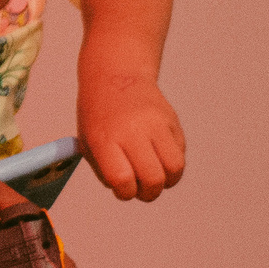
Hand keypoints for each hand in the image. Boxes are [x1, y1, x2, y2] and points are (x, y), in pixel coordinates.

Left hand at [79, 75, 184, 200]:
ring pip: (175, 168)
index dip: (125, 192)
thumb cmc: (99, 114)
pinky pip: (180, 153)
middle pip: (153, 178)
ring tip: (155, 174)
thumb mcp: (88, 141)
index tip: (123, 188)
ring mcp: (155, 123)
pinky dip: (172, 162)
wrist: (116, 74)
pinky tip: (158, 154)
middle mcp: (132, 130)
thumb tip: (127, 191)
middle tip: (143, 189)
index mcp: (105, 137)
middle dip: (149, 193)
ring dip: (167, 181)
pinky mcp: (172, 120)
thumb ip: (104, 170)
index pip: (122, 179)